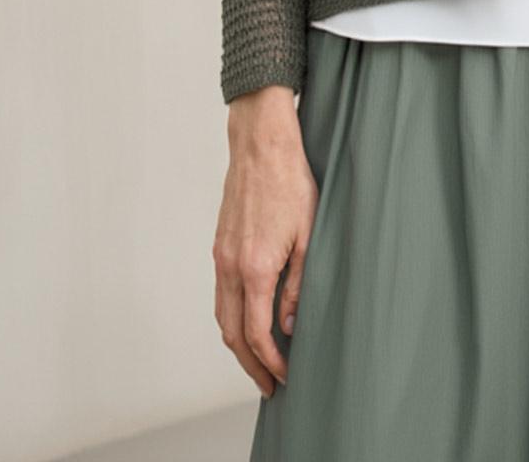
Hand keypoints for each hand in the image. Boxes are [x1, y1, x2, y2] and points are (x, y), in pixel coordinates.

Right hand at [213, 99, 317, 398]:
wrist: (261, 145)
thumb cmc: (292, 182)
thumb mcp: (308, 234)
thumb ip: (297, 285)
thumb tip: (289, 326)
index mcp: (255, 268)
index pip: (256, 333)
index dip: (270, 361)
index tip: (285, 376)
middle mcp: (231, 267)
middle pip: (232, 333)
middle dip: (249, 364)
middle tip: (269, 384)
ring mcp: (221, 256)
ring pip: (222, 315)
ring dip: (237, 343)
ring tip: (259, 360)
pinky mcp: (219, 245)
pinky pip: (221, 294)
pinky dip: (232, 317)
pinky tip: (248, 320)